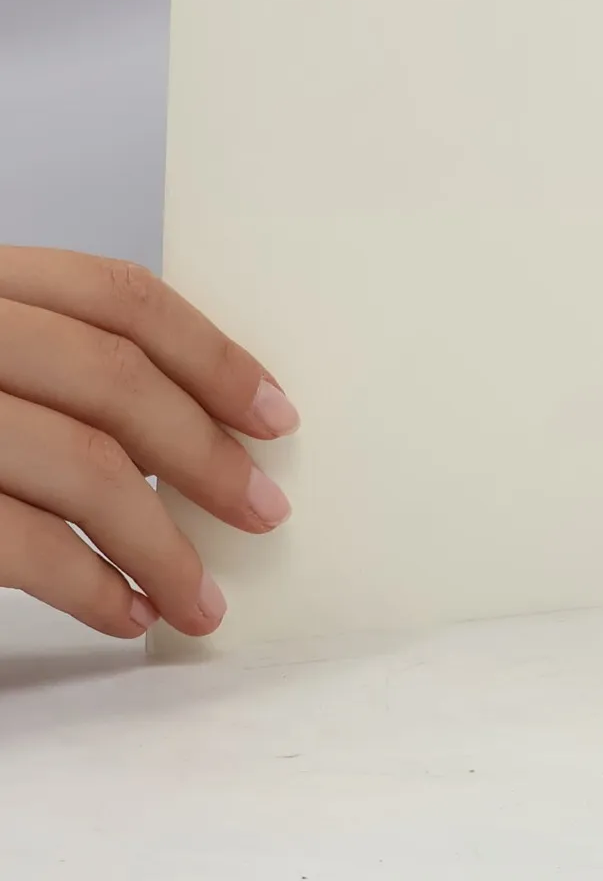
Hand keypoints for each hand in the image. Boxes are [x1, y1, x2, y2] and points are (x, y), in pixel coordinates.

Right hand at [0, 248, 297, 638]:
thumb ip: (46, 356)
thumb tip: (184, 419)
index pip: (120, 296)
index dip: (210, 352)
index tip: (274, 412)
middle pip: (114, 380)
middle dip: (205, 453)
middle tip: (265, 508)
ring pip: (78, 465)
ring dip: (160, 540)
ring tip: (201, 595)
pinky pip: (14, 541)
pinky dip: (86, 584)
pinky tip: (124, 610)